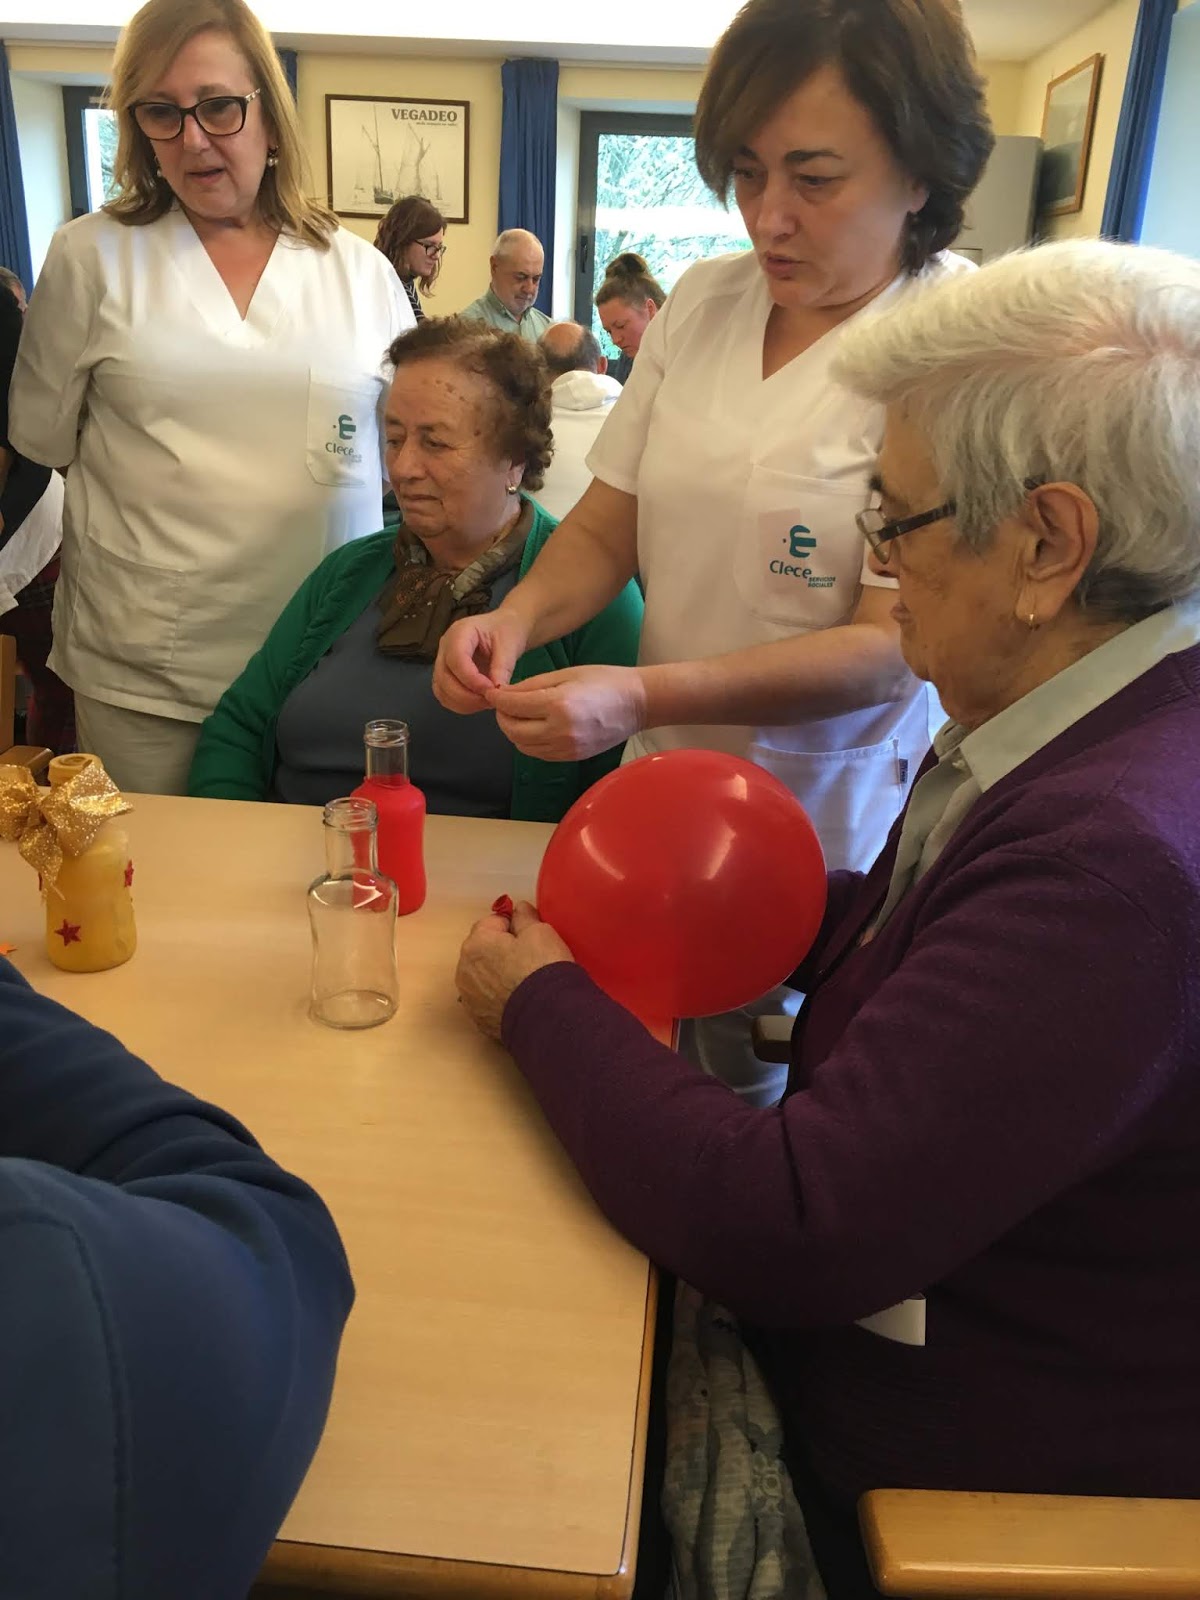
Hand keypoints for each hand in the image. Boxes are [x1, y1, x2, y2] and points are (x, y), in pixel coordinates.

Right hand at [433, 612, 530, 713]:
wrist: (505, 628)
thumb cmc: (507, 631)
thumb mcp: (510, 646)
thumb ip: (502, 668)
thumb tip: (496, 692)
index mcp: (460, 632)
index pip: (456, 659)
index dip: (472, 679)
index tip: (492, 690)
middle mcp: (445, 646)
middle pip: (444, 677)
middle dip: (467, 696)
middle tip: (491, 700)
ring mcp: (442, 662)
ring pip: (441, 690)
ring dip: (463, 703)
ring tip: (487, 702)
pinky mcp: (445, 676)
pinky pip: (444, 696)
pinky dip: (460, 705)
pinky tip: (479, 703)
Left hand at [456, 901, 574, 1039]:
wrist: (547, 1018)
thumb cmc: (542, 971)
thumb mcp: (540, 932)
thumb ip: (525, 916)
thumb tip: (519, 910)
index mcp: (476, 943)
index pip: (493, 922)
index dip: (514, 926)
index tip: (530, 936)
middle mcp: (465, 969)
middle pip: (484, 949)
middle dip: (502, 950)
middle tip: (530, 958)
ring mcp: (469, 997)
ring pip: (483, 975)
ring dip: (498, 974)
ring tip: (524, 981)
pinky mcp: (478, 1018)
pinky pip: (487, 998)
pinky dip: (499, 996)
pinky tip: (518, 998)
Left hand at [487, 665, 646, 761]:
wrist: (637, 704)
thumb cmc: (604, 681)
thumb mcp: (566, 673)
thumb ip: (532, 685)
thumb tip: (504, 694)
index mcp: (558, 705)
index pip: (513, 706)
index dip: (497, 699)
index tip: (492, 692)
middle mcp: (560, 731)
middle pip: (512, 730)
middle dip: (502, 716)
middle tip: (504, 704)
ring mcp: (566, 748)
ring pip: (522, 746)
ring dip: (514, 731)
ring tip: (519, 716)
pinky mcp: (571, 758)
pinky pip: (538, 754)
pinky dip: (529, 742)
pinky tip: (535, 727)